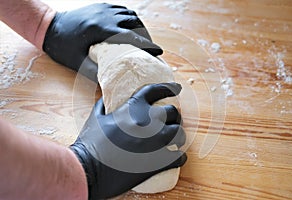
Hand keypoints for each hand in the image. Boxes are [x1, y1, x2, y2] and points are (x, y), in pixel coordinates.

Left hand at [43, 3, 162, 80]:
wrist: (49, 28)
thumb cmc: (62, 48)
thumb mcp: (78, 63)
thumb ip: (96, 73)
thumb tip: (113, 84)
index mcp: (100, 30)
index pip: (130, 37)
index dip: (147, 45)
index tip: (158, 52)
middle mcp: (105, 16)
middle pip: (134, 24)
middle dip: (146, 37)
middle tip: (152, 49)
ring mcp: (104, 8)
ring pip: (130, 15)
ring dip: (140, 27)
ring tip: (144, 40)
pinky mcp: (102, 6)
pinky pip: (123, 10)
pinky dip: (131, 19)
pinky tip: (132, 28)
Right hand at [70, 83, 186, 198]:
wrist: (88, 169)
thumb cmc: (90, 143)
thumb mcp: (96, 118)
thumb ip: (104, 105)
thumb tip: (107, 98)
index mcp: (133, 108)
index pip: (156, 90)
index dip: (169, 87)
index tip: (177, 88)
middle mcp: (148, 121)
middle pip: (173, 112)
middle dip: (174, 117)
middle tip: (172, 122)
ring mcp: (155, 141)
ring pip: (180, 133)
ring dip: (179, 136)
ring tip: (176, 141)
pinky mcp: (158, 161)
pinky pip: (178, 156)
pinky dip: (179, 156)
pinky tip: (176, 157)